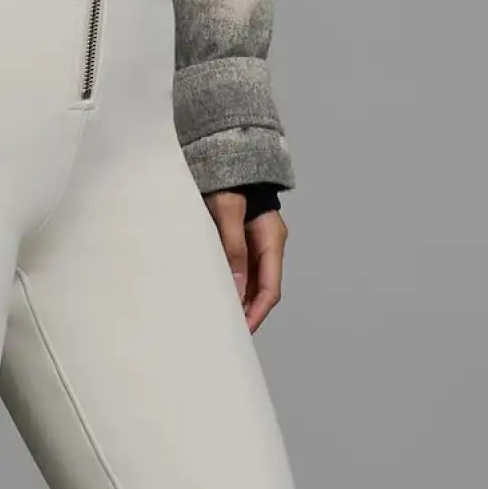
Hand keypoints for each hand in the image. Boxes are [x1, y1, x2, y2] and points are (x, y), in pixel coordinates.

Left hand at [207, 189, 284, 331]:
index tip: (242, 331)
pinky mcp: (241, 240)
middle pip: (262, 290)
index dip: (257, 313)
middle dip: (247, 312)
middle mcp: (268, 245)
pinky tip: (215, 294)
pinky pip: (239, 270)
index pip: (271, 289)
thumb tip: (238, 288)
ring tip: (218, 318)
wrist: (224, 156)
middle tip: (226, 332)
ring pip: (251, 282)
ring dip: (238, 301)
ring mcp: (256, 243)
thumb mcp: (228, 212)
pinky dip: (231, 285)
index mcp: (272, 240)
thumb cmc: (227, 180)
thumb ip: (233, 247)